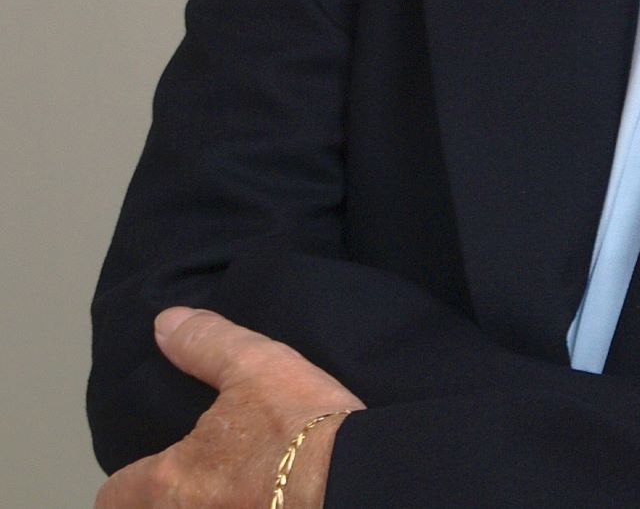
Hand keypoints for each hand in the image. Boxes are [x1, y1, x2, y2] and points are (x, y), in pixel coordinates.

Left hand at [96, 308, 364, 508]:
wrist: (352, 479)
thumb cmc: (297, 424)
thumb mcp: (255, 364)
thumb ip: (205, 344)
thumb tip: (165, 323)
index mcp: (170, 481)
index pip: (112, 498)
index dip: (121, 486)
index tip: (135, 476)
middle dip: (160, 501)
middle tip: (184, 483)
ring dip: (199, 506)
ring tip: (224, 491)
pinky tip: (258, 501)